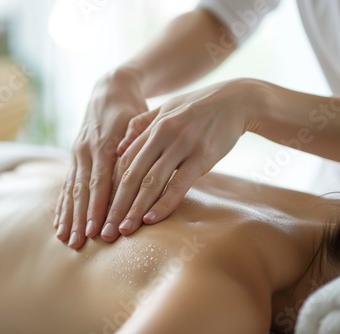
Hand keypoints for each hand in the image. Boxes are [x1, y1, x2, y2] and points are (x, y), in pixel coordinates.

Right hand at [54, 68, 147, 248]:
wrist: (110, 88)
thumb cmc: (131, 108)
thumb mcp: (139, 120)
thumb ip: (135, 143)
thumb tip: (133, 169)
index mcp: (105, 143)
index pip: (101, 182)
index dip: (98, 208)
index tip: (97, 230)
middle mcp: (87, 150)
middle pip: (83, 191)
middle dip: (81, 219)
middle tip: (79, 244)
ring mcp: (77, 154)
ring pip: (71, 190)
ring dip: (68, 216)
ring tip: (65, 239)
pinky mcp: (74, 156)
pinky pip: (66, 184)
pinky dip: (62, 205)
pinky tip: (58, 223)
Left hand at [100, 79, 262, 241]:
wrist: (238, 100)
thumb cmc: (198, 107)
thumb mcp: (166, 109)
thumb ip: (141, 126)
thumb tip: (118, 149)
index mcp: (152, 127)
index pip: (123, 162)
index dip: (110, 188)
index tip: (102, 211)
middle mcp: (163, 135)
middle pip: (132, 175)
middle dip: (116, 205)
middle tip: (107, 231)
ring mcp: (183, 145)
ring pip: (152, 182)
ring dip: (135, 209)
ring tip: (124, 231)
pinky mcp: (203, 156)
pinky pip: (179, 184)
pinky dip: (164, 202)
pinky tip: (151, 219)